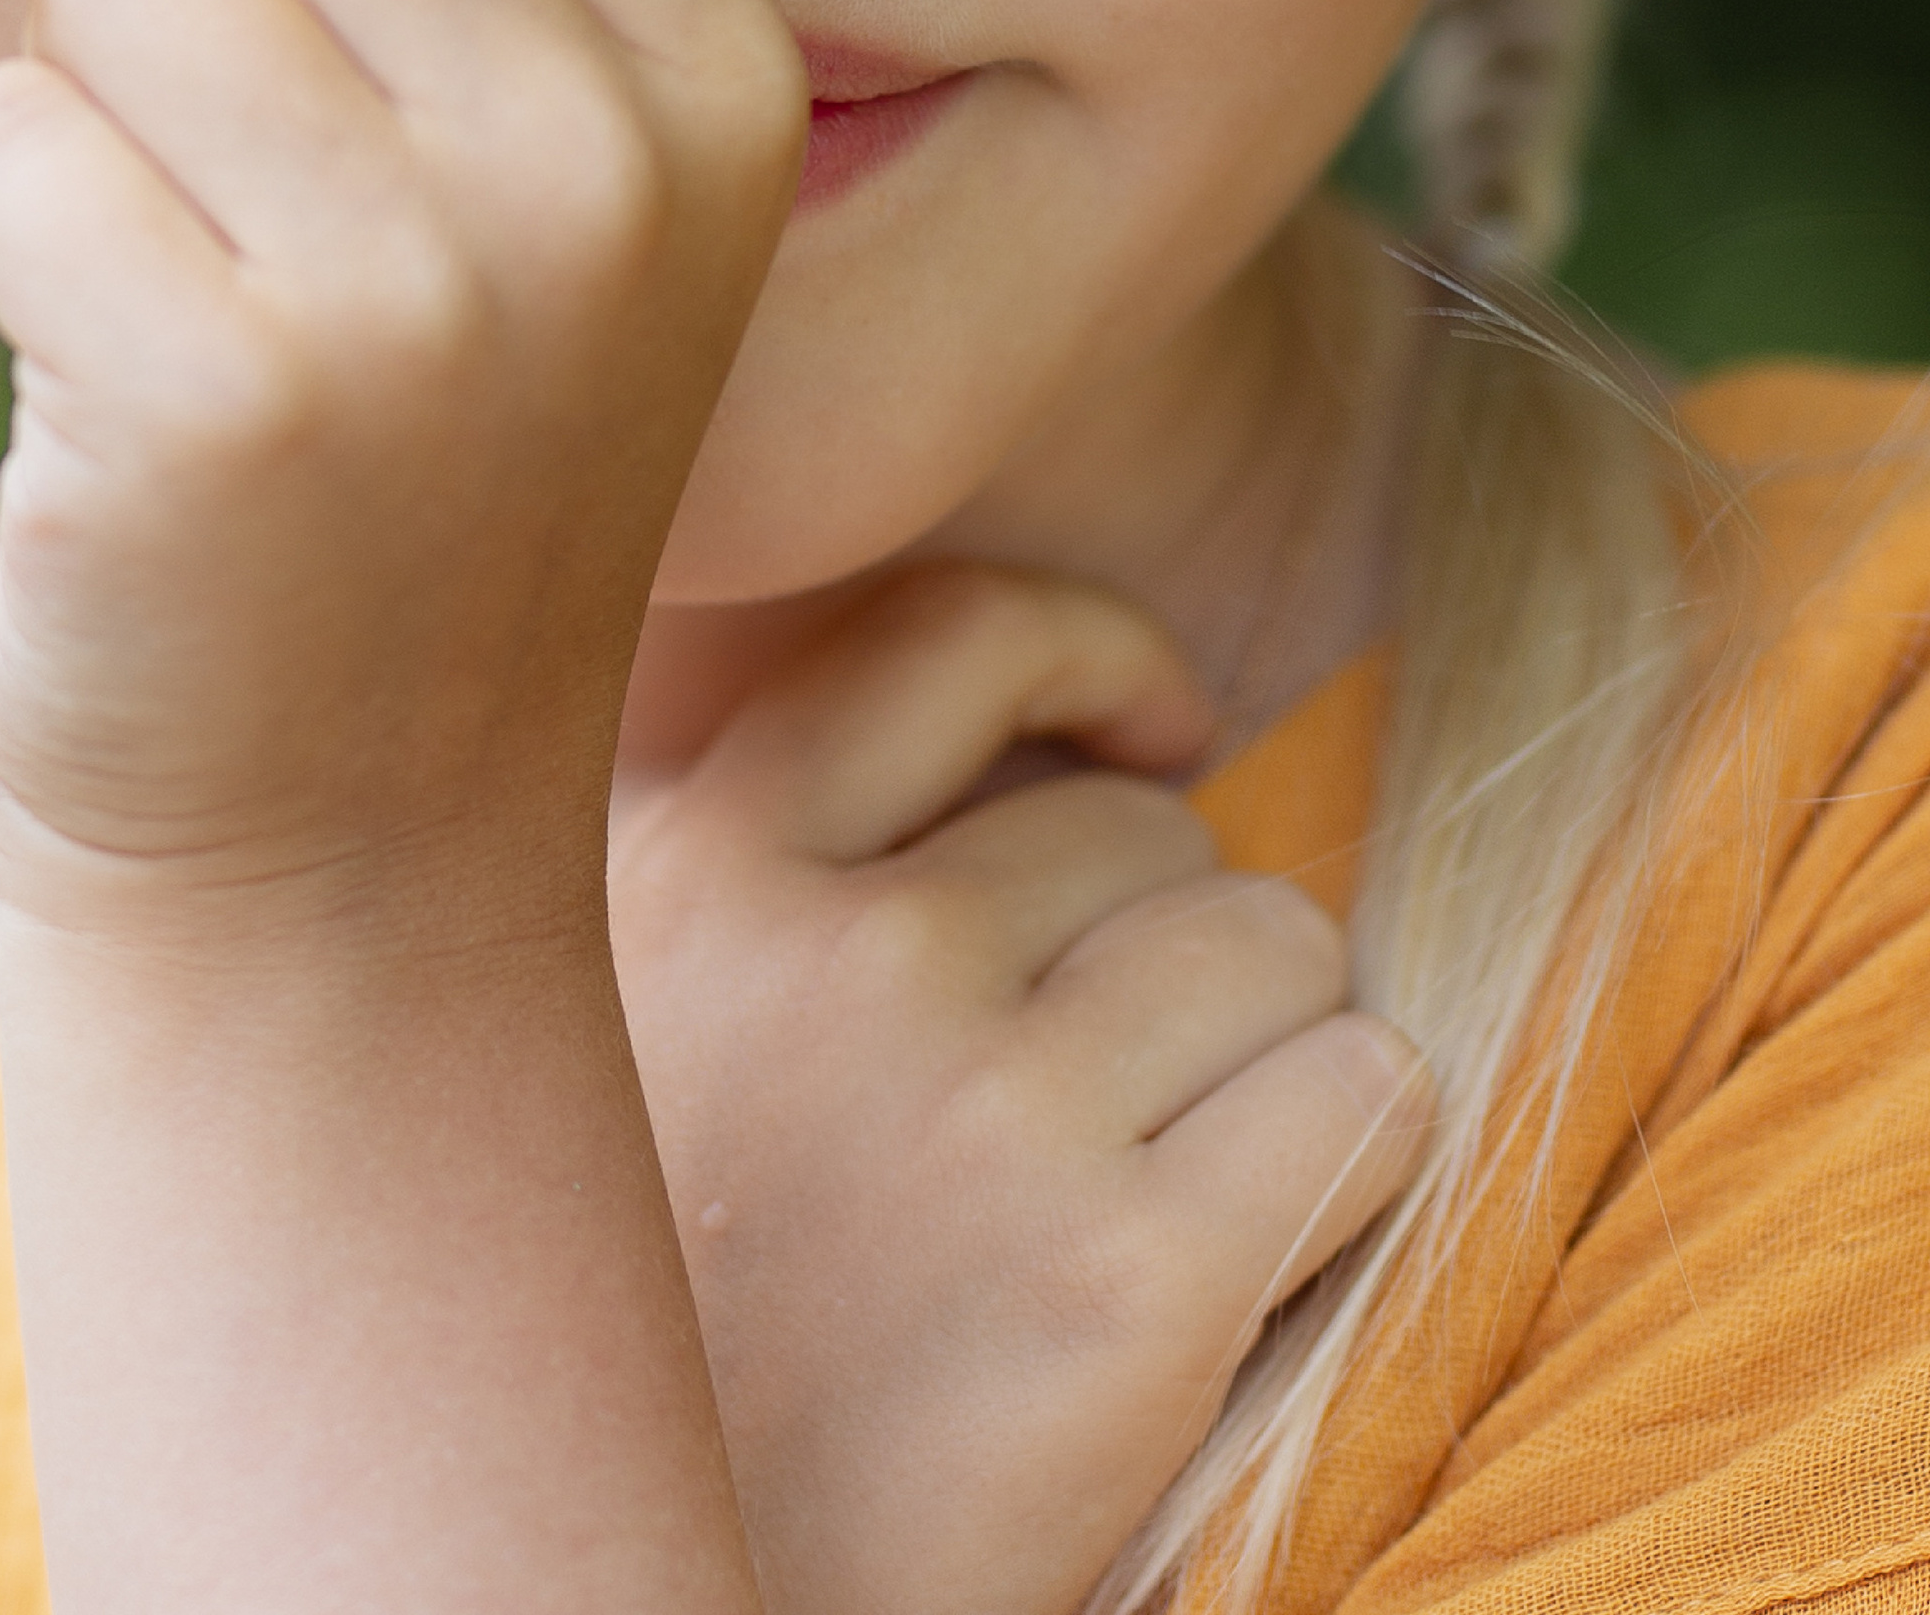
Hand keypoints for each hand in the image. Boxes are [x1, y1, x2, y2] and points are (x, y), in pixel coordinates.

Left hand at [0, 0, 808, 947]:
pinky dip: (12, 239)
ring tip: (179, 276)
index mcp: (706, 58)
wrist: (337, 858)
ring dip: (82, 98)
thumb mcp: (423, 143)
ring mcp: (438, 284)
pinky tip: (116, 387)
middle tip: (224, 146)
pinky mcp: (227, 402)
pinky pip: (1, 137)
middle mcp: (616, 153)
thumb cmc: (360, 445)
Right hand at [611, 567, 1433, 1614]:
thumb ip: (744, 869)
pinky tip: (1260, 1245)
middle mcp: (834, 962)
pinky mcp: (1122, 1289)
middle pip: (1149, 827)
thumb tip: (988, 740)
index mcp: (691, 879)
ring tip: (1173, 1176)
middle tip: (1108, 1094)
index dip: (1086, 657)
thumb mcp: (613, 1034)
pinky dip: (1356, 1154)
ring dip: (1271, 1044)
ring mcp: (981, 1116)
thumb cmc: (669, 1344)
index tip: (1150, 734)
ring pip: (1280, 945)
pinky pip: (1364, 1099)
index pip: (948, 634)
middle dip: (1166, 938)